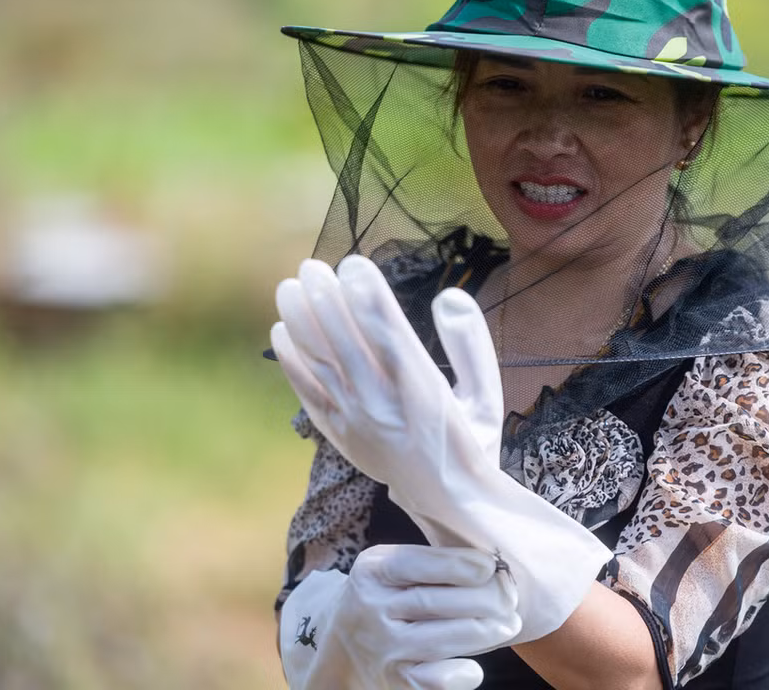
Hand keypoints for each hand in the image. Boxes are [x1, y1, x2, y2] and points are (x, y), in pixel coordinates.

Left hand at [271, 255, 499, 496]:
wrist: (449, 504)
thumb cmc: (470, 439)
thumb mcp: (487, 394)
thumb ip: (471, 343)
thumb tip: (448, 296)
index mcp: (425, 393)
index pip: (389, 334)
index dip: (367, 296)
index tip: (353, 264)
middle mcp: (385, 407)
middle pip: (345, 343)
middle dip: (325, 299)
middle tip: (313, 267)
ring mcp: (357, 423)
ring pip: (320, 363)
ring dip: (301, 322)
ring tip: (290, 286)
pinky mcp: (340, 436)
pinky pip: (307, 393)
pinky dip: (291, 361)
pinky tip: (281, 331)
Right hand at [279, 544, 519, 689]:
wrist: (340, 648)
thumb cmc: (386, 598)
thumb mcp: (391, 569)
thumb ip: (431, 565)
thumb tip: (493, 567)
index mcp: (372, 571)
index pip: (415, 563)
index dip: (457, 565)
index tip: (490, 566)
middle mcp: (371, 609)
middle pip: (432, 602)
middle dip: (482, 599)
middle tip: (510, 597)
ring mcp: (382, 648)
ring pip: (439, 640)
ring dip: (483, 633)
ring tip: (509, 623)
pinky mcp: (394, 680)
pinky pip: (433, 680)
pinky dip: (461, 673)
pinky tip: (475, 666)